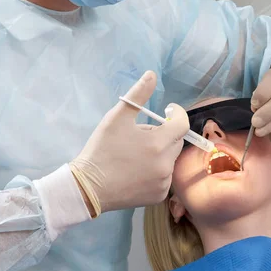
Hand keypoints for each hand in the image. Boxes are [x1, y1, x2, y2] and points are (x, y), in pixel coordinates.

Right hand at [70, 71, 188, 213]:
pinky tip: (137, 171)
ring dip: (160, 153)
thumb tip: (152, 74)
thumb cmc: (102, 149)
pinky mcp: (158, 196)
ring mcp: (163, 182)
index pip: (182, 124)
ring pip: (169, 160)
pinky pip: (164, 177)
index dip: (177, 114)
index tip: (167, 110)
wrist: (88, 187)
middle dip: (164, 134)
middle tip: (141, 135)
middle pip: (175, 142)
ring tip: (136, 154)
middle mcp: (166, 164)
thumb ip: (137, 95)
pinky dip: (156, 171)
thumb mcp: (116, 118)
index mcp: (158, 143)